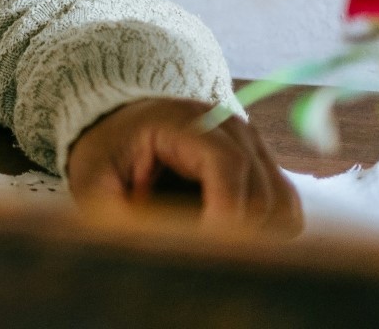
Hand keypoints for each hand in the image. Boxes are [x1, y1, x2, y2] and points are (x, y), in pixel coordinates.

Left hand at [67, 97, 301, 236]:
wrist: (121, 130)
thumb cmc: (105, 155)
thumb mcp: (91, 181)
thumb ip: (114, 213)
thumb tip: (153, 250)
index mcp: (183, 121)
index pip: (227, 164)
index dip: (225, 213)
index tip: (207, 250)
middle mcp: (229, 128)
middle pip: (261, 192)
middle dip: (235, 236)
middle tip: (200, 258)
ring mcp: (253, 147)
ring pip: (283, 207)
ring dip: (254, 239)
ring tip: (208, 247)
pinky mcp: (264, 169)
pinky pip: (286, 213)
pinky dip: (265, 235)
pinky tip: (225, 240)